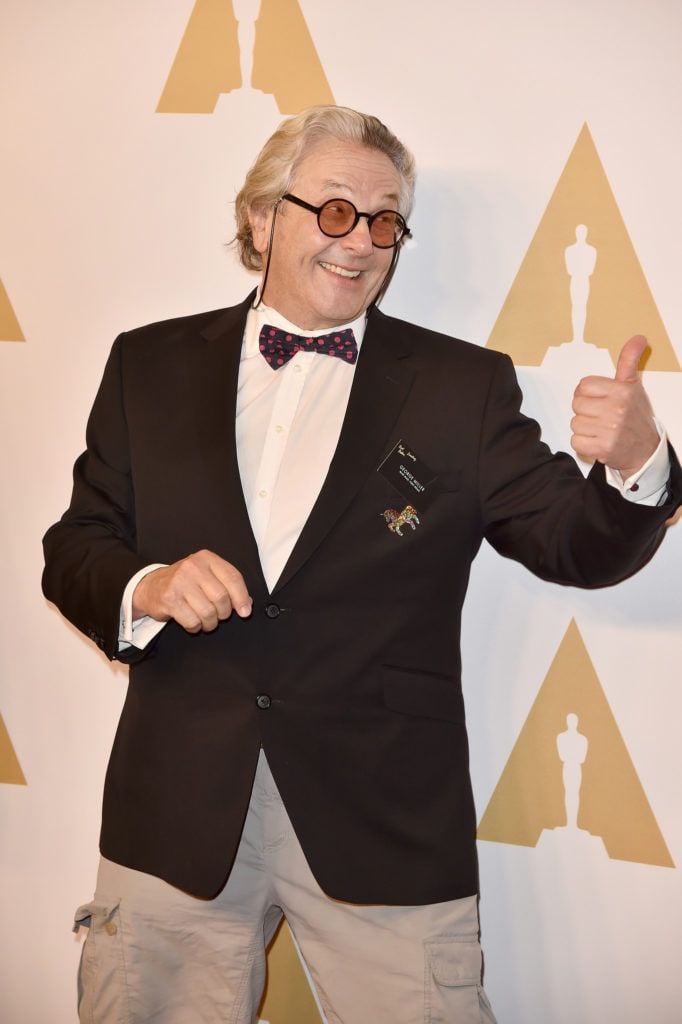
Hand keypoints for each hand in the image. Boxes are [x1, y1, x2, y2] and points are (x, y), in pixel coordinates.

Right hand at [132, 550, 251, 633]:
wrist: (151, 586)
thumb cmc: (185, 583)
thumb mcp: (207, 576)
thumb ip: (227, 586)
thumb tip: (246, 604)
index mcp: (206, 558)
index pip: (233, 577)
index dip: (241, 597)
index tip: (245, 611)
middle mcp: (193, 567)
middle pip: (221, 597)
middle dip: (223, 613)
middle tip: (218, 615)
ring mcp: (180, 582)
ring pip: (208, 612)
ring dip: (210, 623)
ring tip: (205, 620)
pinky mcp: (169, 599)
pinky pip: (193, 621)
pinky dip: (196, 627)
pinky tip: (192, 622)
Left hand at [571, 335, 658, 478]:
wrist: (645, 450)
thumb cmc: (635, 416)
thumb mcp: (633, 386)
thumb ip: (629, 361)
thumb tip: (638, 338)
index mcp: (622, 390)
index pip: (583, 385)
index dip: (588, 393)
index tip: (599, 399)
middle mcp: (616, 409)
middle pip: (577, 404)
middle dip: (586, 411)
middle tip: (601, 416)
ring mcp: (609, 430)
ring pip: (575, 423)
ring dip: (584, 428)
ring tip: (601, 429)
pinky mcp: (602, 448)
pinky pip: (575, 441)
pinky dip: (583, 443)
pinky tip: (597, 441)